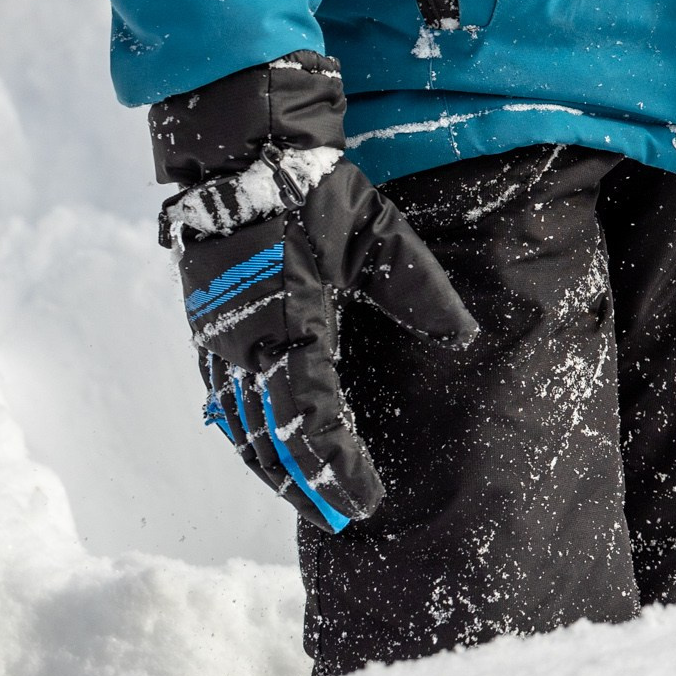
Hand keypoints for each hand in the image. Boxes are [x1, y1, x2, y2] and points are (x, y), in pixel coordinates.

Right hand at [151, 52, 477, 530]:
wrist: (237, 154)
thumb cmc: (312, 190)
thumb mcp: (376, 231)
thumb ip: (419, 287)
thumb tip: (467, 333)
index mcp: (289, 320)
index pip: (314, 417)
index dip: (339, 466)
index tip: (368, 501)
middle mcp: (245, 342)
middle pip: (271, 439)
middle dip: (305, 486)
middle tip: (342, 521)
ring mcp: (218, 342)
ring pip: (241, 429)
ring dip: (274, 471)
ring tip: (310, 503)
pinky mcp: (208, 334)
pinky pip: (226, 405)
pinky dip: (249, 439)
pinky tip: (270, 456)